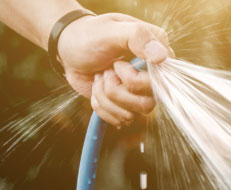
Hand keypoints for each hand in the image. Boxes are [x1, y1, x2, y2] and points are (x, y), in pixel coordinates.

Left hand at [55, 13, 172, 126]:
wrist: (68, 49)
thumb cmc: (90, 35)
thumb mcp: (111, 30)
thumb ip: (137, 37)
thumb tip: (161, 57)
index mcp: (158, 53)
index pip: (161, 83)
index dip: (134, 80)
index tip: (117, 63)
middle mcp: (154, 76)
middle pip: (147, 104)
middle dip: (116, 89)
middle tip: (107, 70)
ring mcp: (141, 92)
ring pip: (131, 115)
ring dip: (106, 96)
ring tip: (100, 76)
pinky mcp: (127, 104)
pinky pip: (119, 119)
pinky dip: (101, 105)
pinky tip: (98, 87)